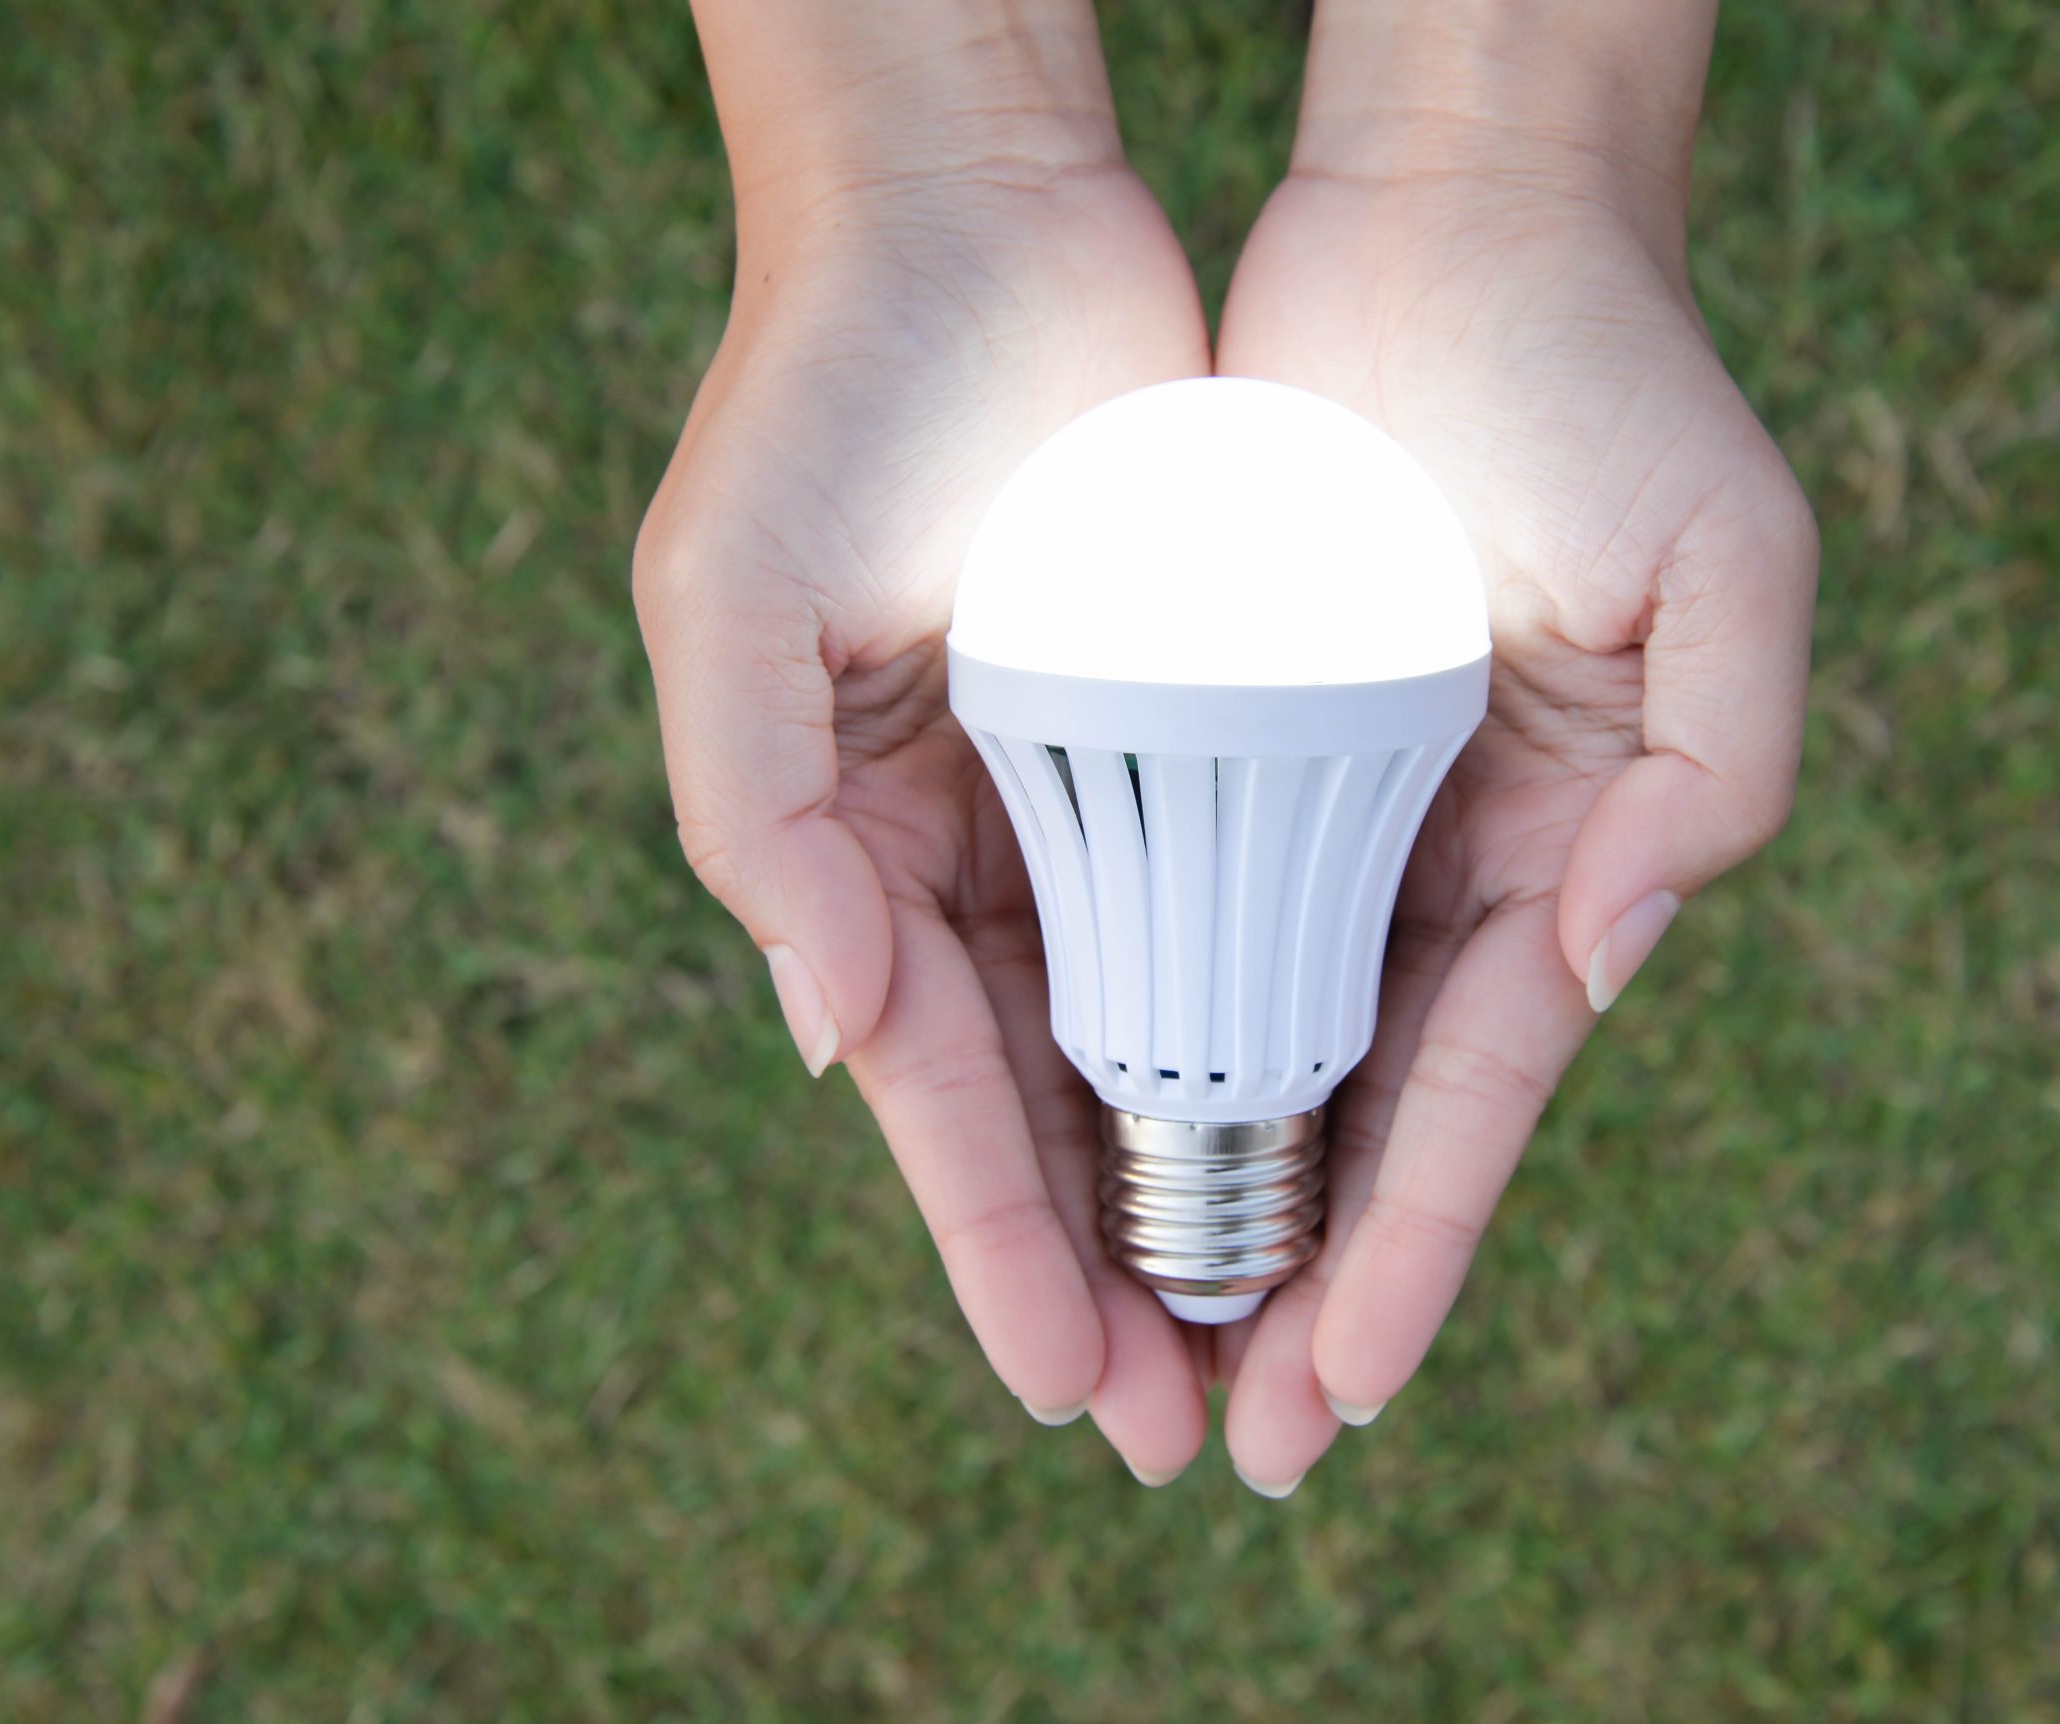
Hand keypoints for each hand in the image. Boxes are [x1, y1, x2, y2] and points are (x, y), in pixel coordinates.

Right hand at [634, 4, 1214, 1480]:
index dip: (1000, 1249)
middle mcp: (967, 847)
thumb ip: (755, 824)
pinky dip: (1271, 1026)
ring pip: (1155, 1037)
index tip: (1074, 1391)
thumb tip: (831, 1039)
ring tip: (1274, 1340)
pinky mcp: (1192, 723)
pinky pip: (1239, 903)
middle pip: (1051, 1106)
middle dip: (1112, 1270)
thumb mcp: (730, 598)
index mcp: (849, 846)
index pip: (937, 1097)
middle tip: (1191, 1430)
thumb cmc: (834, 389)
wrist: (975, 206)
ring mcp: (1085, 794)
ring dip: (1206, 1188)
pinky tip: (1328, 1131)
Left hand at [1209, 4, 1818, 1490]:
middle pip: (1362, 1111)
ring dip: (1206, 1199)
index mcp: (1570, 843)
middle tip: (1226, 1442)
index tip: (1343, 1385)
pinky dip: (1139, 1034)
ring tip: (1137, 1350)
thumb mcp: (1730, 562)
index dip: (1415, 1243)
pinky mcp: (1230, 731)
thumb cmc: (1603, 372)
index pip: (1476, 1088)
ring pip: (1259, 1043)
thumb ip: (1720, 770)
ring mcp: (1336, 803)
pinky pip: (1176, 908)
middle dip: (1303, 1278)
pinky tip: (1080, 1143)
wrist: (1451, 211)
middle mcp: (1449, 854)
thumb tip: (1604, 952)